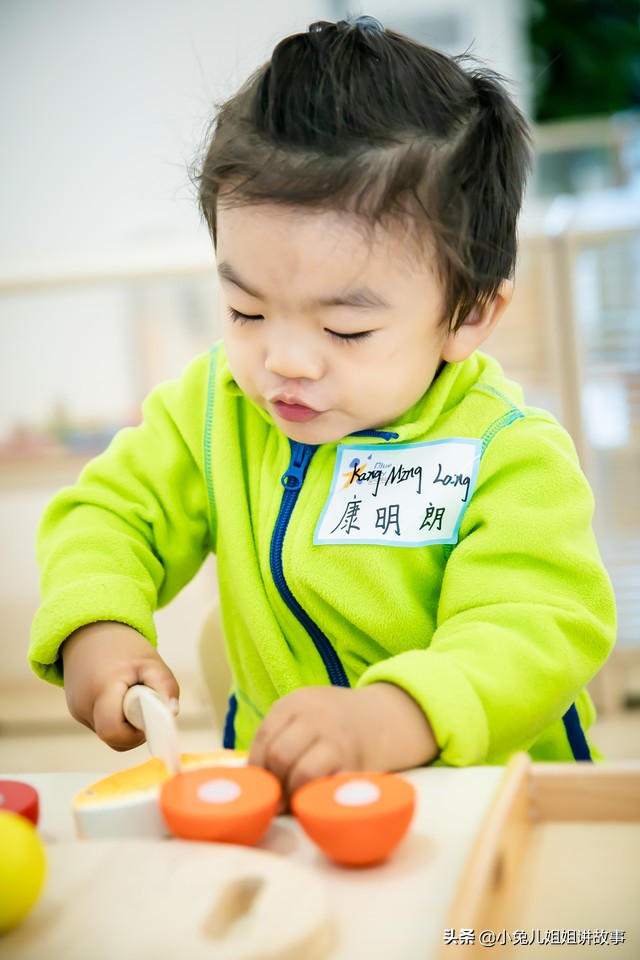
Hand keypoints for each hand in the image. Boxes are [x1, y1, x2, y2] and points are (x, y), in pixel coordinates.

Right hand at [60, 621, 179, 749]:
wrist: (90, 631)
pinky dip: (115, 718)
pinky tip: (119, 698)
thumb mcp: (151, 661)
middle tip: (144, 707)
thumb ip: (165, 686)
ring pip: (107, 734)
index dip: (134, 734)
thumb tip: (173, 713)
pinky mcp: (76, 711)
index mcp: (101, 689)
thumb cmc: (124, 648)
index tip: (148, 719)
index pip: (113, 731)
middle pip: (112, 738)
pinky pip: (101, 725)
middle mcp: (83, 704)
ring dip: (124, 724)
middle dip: (133, 731)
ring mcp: (76, 710)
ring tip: (131, 697)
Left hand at [248, 683, 437, 804]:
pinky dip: (315, 798)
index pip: (264, 736)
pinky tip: (314, 800)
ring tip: (294, 802)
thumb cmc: (333, 723)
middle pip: (279, 755)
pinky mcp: (355, 762)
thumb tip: (250, 780)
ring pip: (300, 772)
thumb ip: (279, 736)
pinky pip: (325, 786)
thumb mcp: (304, 715)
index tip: (259, 785)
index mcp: (296, 702)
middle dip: (274, 784)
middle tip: (276, 800)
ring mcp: (337, 738)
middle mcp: (315, 716)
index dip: (257, 767)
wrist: (383, 718)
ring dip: (293, 794)